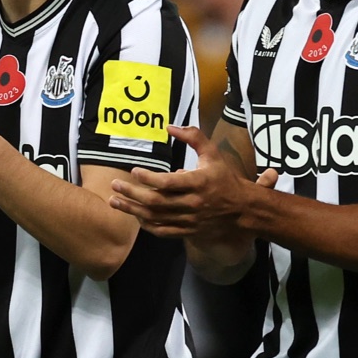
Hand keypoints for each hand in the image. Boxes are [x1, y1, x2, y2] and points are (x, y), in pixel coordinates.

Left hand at [108, 125, 276, 242]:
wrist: (242, 209)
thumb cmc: (225, 178)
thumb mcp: (213, 153)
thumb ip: (193, 137)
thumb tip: (170, 126)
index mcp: (198, 183)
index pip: (169, 182)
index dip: (149, 178)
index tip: (134, 170)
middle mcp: (192, 203)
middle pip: (156, 201)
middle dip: (132, 194)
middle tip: (115, 185)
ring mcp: (189, 220)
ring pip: (156, 217)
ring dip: (132, 210)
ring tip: (114, 201)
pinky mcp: (188, 231)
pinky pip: (163, 231)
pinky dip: (147, 224)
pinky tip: (135, 215)